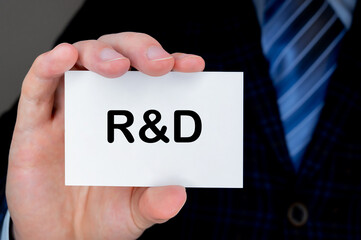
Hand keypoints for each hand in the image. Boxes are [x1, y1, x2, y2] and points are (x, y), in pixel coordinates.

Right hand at [6, 32, 204, 239]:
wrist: (63, 238)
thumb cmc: (103, 217)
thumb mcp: (136, 212)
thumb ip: (156, 203)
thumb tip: (177, 195)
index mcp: (129, 120)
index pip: (151, 78)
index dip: (172, 64)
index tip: (193, 66)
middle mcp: (100, 107)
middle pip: (117, 55)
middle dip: (139, 50)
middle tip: (159, 65)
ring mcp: (66, 112)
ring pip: (79, 59)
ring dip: (99, 53)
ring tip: (117, 66)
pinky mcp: (33, 126)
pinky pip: (36, 87)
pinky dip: (47, 67)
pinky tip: (63, 56)